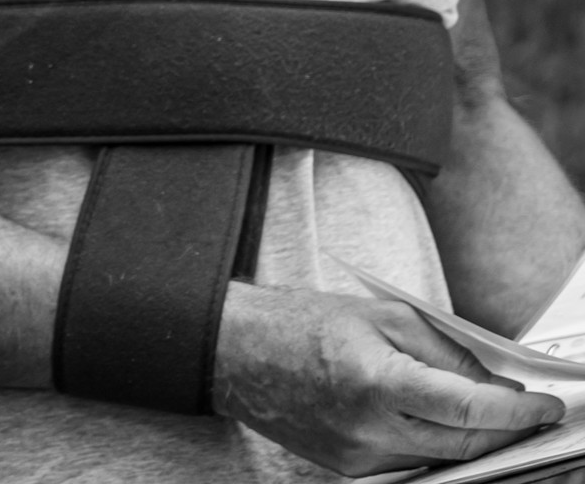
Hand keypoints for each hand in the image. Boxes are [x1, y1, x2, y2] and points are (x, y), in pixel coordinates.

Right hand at [213, 283, 565, 476]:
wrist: (238, 352)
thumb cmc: (300, 323)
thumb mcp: (379, 315)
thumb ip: (441, 350)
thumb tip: (490, 382)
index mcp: (377, 381)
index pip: (470, 408)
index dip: (517, 411)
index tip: (546, 407)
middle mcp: (371, 430)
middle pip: (465, 445)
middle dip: (505, 430)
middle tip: (529, 411)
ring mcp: (361, 458)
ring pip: (442, 460)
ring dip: (470, 440)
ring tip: (482, 412)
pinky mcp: (351, 471)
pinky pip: (410, 464)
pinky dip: (432, 445)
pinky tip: (433, 422)